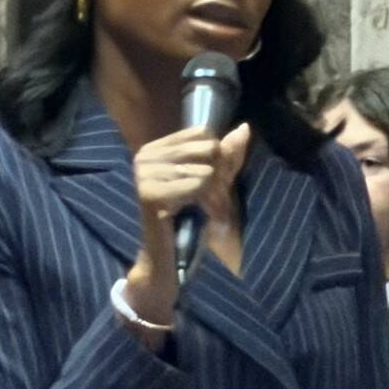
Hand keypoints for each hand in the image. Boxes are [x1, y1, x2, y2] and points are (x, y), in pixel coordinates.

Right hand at [127, 123, 252, 320]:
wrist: (166, 260)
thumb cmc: (189, 221)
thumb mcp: (213, 183)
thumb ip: (226, 156)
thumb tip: (244, 128)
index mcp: (155, 148)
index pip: (203, 133)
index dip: (219, 158)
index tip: (217, 185)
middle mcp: (145, 156)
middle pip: (207, 149)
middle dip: (221, 177)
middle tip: (216, 202)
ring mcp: (144, 174)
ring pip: (206, 170)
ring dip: (218, 196)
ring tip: (212, 213)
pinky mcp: (150, 194)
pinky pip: (198, 185)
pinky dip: (210, 204)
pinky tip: (205, 219)